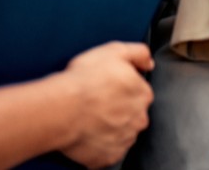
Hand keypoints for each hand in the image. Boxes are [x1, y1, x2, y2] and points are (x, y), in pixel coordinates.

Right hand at [58, 42, 154, 167]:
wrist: (61, 109)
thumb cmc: (84, 81)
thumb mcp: (115, 51)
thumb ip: (138, 53)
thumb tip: (148, 62)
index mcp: (143, 94)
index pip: (139, 92)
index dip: (121, 89)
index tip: (106, 88)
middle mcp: (139, 119)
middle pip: (132, 114)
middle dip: (117, 110)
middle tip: (95, 104)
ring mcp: (124, 139)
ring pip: (120, 133)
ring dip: (108, 128)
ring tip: (88, 119)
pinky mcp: (108, 156)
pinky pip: (107, 151)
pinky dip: (98, 145)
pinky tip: (86, 134)